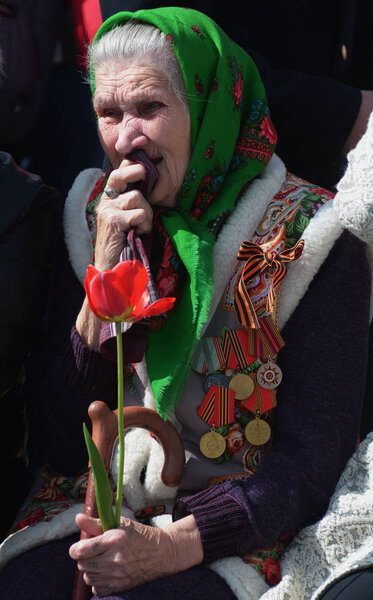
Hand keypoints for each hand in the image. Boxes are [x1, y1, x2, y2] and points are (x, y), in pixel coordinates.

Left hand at [70, 513, 202, 596]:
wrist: (161, 553)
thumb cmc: (139, 536)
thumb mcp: (120, 524)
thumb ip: (96, 523)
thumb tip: (78, 518)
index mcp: (114, 540)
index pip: (81, 550)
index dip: (76, 549)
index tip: (79, 547)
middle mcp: (114, 559)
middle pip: (83, 564)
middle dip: (84, 558)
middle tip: (94, 552)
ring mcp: (117, 575)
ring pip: (88, 577)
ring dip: (91, 570)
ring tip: (101, 562)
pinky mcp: (120, 587)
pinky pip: (97, 590)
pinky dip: (98, 582)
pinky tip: (106, 573)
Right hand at [94, 158, 153, 270]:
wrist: (111, 268)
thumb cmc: (124, 244)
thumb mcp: (128, 219)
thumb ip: (133, 203)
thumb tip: (149, 183)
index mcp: (108, 198)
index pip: (118, 172)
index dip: (131, 165)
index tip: (144, 165)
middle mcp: (104, 201)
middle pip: (121, 173)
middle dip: (137, 171)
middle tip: (146, 173)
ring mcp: (107, 210)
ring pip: (137, 197)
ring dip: (147, 214)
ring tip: (142, 228)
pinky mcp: (113, 220)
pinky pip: (139, 213)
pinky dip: (145, 225)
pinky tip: (139, 234)